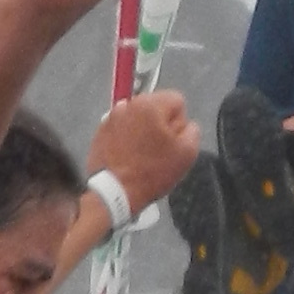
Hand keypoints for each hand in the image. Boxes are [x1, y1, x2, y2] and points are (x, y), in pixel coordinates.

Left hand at [88, 90, 198, 214]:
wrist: (114, 192)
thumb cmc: (150, 173)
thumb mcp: (187, 153)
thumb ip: (193, 131)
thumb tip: (187, 125)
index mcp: (151, 104)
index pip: (177, 101)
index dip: (180, 123)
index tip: (174, 141)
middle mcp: (128, 104)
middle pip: (156, 108)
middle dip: (161, 126)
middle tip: (159, 151)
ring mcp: (111, 118)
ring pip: (138, 120)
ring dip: (143, 132)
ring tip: (142, 156)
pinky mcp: (100, 132)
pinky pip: (121, 130)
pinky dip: (126, 140)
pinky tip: (129, 158)